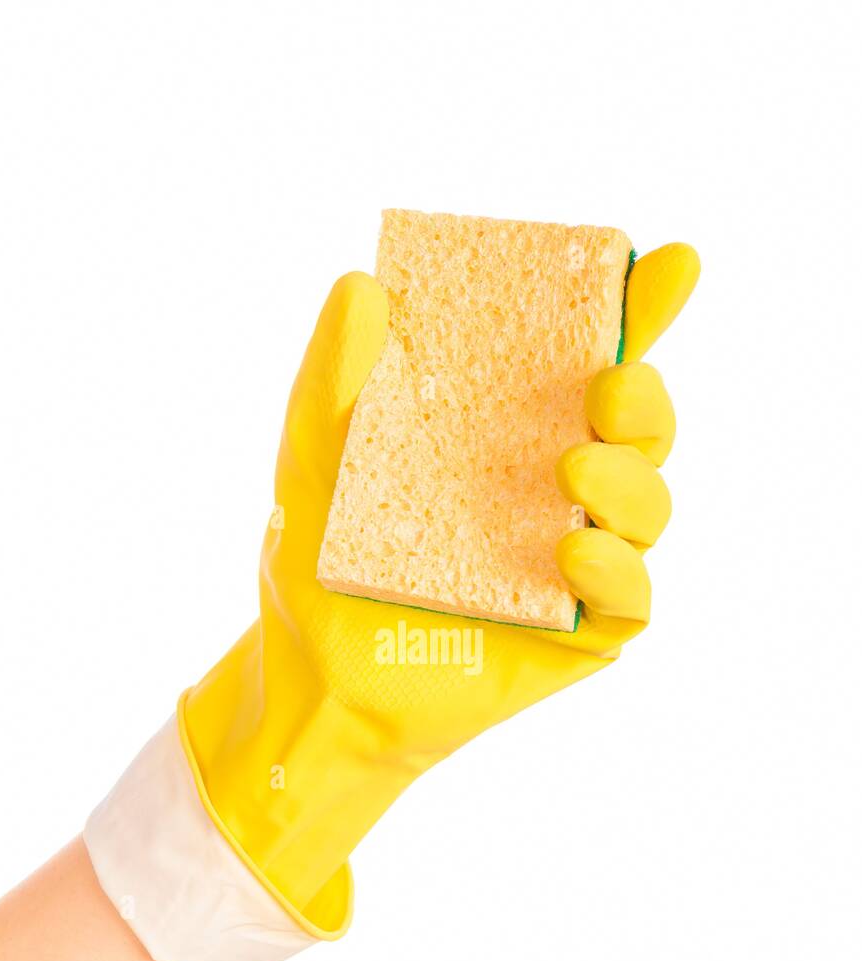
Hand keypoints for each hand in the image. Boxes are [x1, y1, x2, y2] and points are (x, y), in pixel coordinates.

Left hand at [182, 244, 698, 928]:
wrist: (313, 677)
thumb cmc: (318, 563)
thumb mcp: (313, 457)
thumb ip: (334, 374)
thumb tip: (360, 286)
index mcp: (510, 430)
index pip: (590, 359)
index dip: (640, 311)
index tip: (668, 264)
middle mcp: (556, 488)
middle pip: (641, 429)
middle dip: (646, 398)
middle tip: (609, 383)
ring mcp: (575, 561)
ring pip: (650, 506)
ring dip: (632, 479)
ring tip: (575, 468)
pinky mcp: (581, 633)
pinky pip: (632, 598)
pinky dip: (618, 569)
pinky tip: (573, 549)